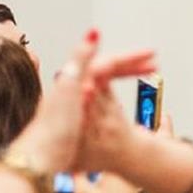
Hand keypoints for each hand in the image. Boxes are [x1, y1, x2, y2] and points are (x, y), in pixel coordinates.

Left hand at [16, 31, 157, 174]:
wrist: (39, 160)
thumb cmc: (53, 129)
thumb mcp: (69, 89)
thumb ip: (81, 60)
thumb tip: (93, 32)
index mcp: (73, 80)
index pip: (108, 62)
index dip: (132, 57)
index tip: (152, 55)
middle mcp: (71, 88)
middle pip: (107, 69)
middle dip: (131, 65)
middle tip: (153, 64)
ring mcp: (72, 103)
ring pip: (105, 83)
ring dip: (125, 77)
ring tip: (143, 75)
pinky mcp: (73, 118)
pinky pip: (100, 99)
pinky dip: (114, 95)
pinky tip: (120, 100)